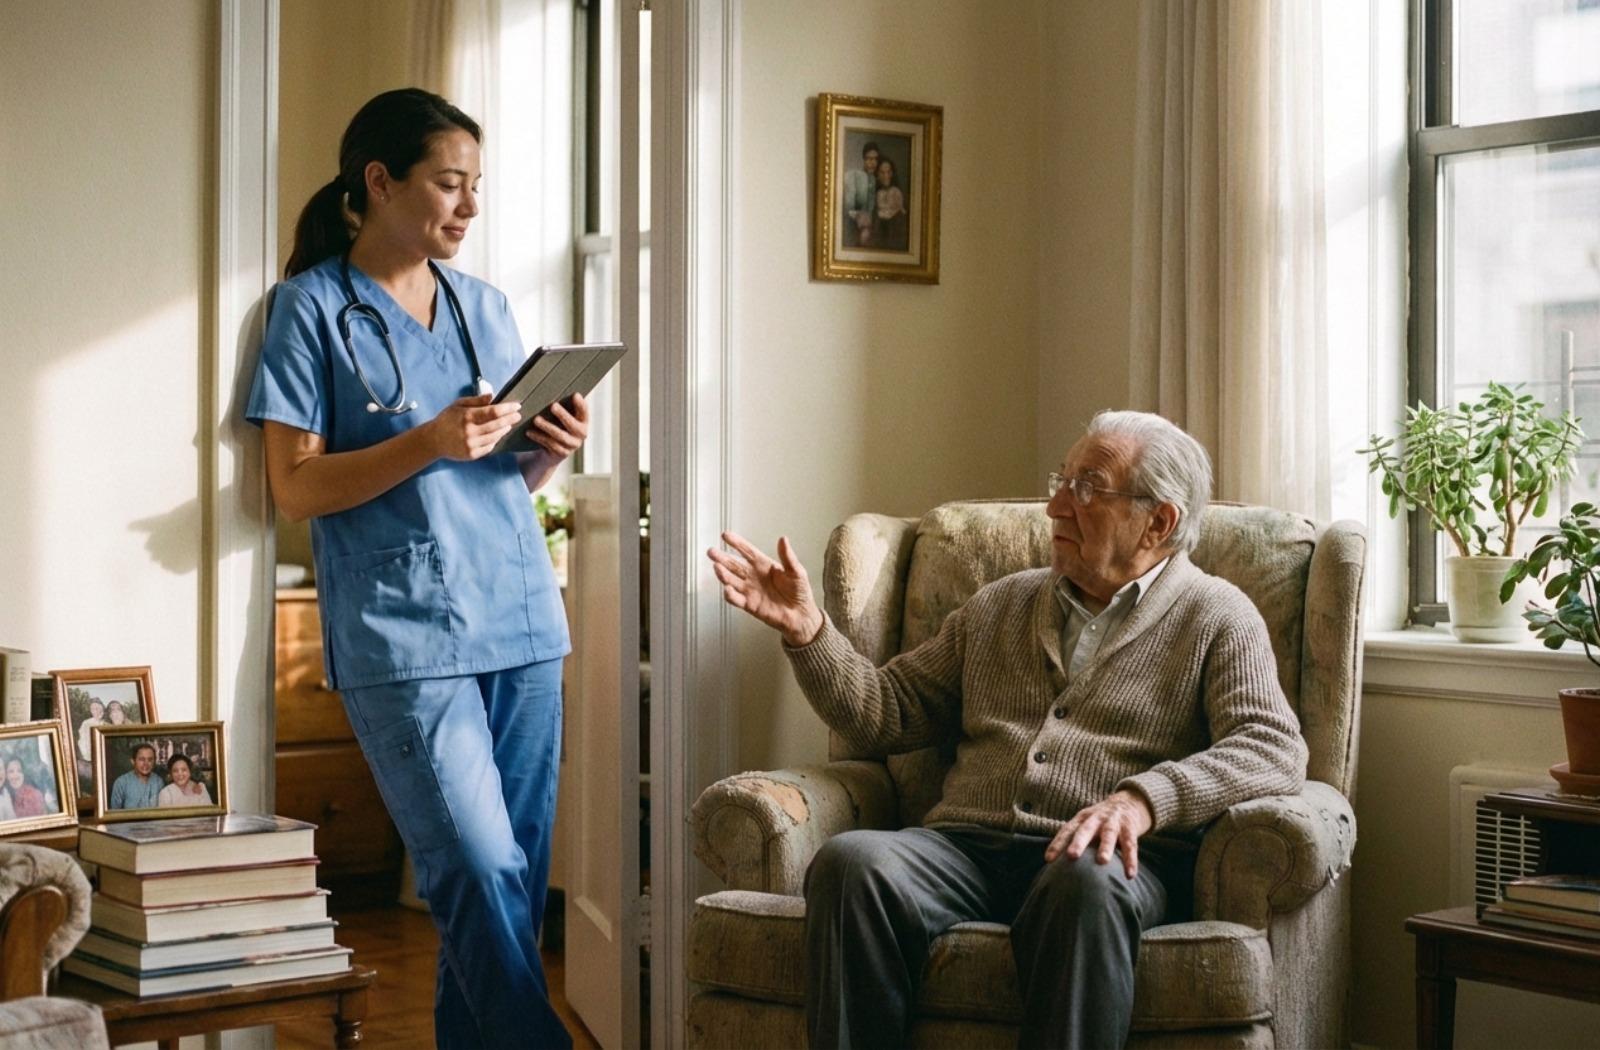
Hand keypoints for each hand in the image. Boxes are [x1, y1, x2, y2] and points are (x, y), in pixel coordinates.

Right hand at [427, 394, 522, 460]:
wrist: (434, 440)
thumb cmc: (447, 419)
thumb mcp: (458, 405)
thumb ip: (476, 400)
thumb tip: (492, 396)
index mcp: (467, 416)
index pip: (493, 412)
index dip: (507, 409)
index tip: (516, 406)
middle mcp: (470, 431)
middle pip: (497, 425)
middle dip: (510, 419)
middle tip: (518, 415)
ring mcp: (471, 444)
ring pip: (495, 437)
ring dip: (504, 430)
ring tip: (509, 424)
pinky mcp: (472, 454)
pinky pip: (489, 447)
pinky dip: (495, 440)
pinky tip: (498, 435)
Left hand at [524, 392, 589, 460]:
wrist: (551, 451)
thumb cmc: (556, 425)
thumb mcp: (560, 416)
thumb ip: (561, 406)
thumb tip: (549, 390)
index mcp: (583, 421)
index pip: (584, 412)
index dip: (581, 404)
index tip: (575, 395)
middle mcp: (581, 434)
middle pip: (573, 425)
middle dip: (563, 415)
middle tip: (553, 406)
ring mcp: (572, 445)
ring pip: (560, 436)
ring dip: (547, 427)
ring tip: (536, 419)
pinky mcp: (562, 453)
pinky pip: (550, 444)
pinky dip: (539, 437)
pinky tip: (529, 432)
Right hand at [707, 532, 824, 645]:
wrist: (801, 615)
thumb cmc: (799, 592)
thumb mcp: (797, 571)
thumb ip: (788, 557)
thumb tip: (783, 539)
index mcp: (763, 565)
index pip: (747, 551)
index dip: (736, 543)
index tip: (725, 536)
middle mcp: (753, 576)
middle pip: (734, 564)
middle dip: (722, 558)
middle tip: (712, 552)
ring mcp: (750, 590)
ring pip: (731, 580)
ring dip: (723, 574)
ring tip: (717, 567)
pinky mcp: (749, 605)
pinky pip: (736, 599)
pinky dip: (730, 595)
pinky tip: (727, 588)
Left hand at [1045, 790, 1153, 878]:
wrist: (1128, 803)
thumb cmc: (1100, 821)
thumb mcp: (1086, 825)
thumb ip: (1074, 839)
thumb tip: (1055, 866)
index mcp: (1082, 819)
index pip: (1067, 831)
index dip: (1057, 844)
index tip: (1048, 859)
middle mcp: (1096, 818)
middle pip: (1085, 830)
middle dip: (1078, 842)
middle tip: (1071, 856)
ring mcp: (1113, 822)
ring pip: (1108, 834)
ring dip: (1105, 847)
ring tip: (1102, 861)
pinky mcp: (1130, 828)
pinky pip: (1130, 844)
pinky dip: (1130, 860)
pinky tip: (1130, 875)